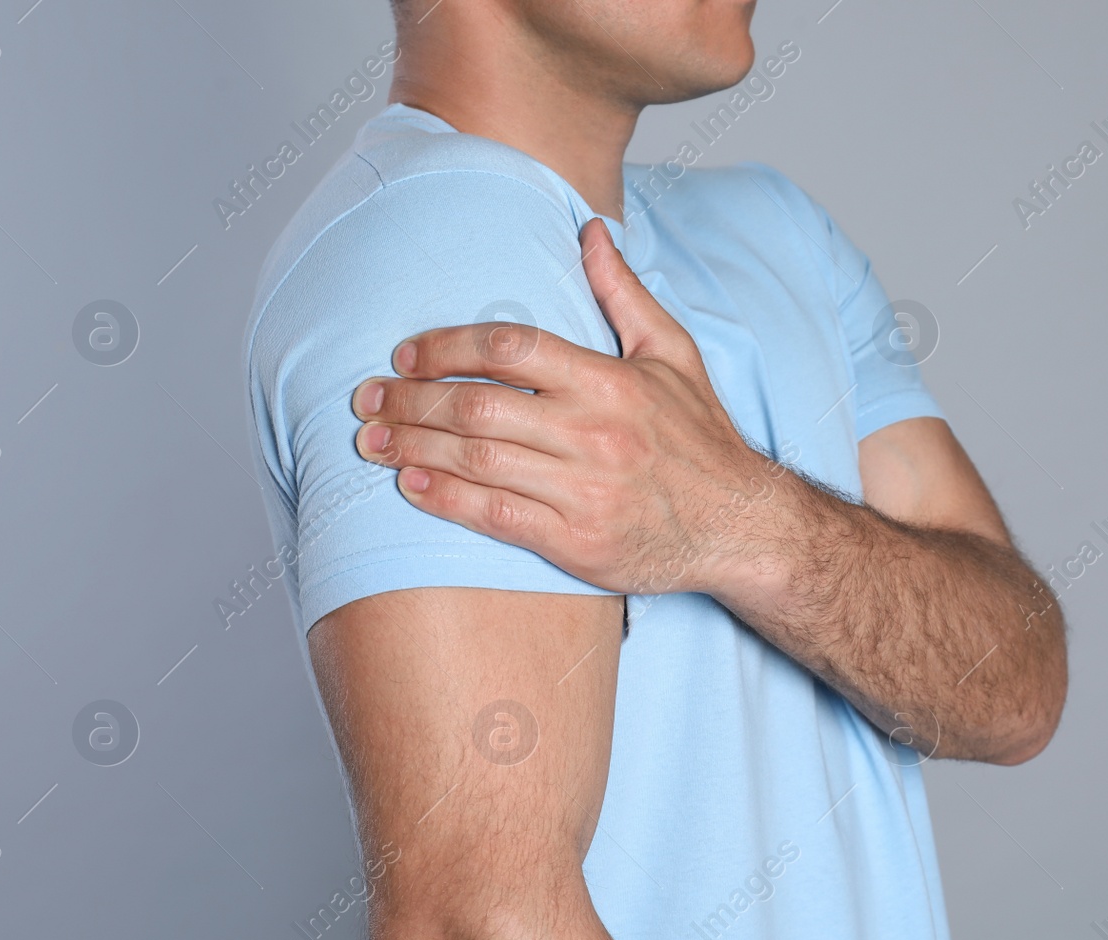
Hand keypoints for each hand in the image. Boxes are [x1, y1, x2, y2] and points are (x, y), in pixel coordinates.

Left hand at [351, 219, 787, 596]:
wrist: (742, 527)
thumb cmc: (703, 439)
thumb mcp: (674, 353)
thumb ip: (623, 292)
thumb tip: (590, 229)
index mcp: (610, 381)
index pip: (509, 346)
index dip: (445, 346)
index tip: (405, 354)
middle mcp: (593, 433)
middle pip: (476, 404)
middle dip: (409, 398)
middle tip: (366, 397)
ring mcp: (583, 491)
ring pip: (475, 459)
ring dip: (412, 446)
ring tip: (370, 438)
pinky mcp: (576, 542)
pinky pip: (494, 515)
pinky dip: (444, 498)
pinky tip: (409, 485)